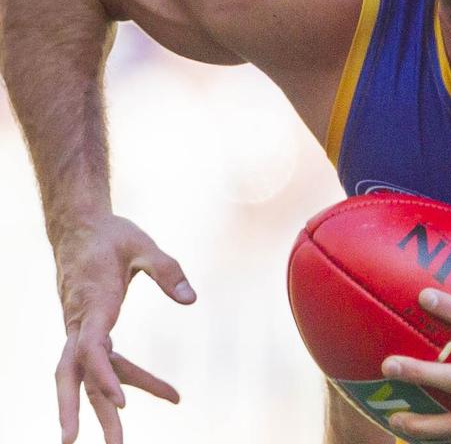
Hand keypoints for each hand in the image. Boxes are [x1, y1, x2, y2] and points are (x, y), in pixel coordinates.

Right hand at [53, 214, 195, 443]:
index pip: (90, 349)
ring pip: (85, 375)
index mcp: (92, 303)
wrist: (79, 227)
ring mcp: (80, 328)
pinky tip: (163, 391)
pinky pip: (106, 360)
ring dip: (100, 408)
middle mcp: (80, 322)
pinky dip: (127, 379)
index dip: (103, 377)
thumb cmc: (112, 235)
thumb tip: (191, 299)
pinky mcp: (88, 329)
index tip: (121, 403)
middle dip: (78, 410)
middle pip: (73, 373)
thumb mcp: (143, 245)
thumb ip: (167, 270)